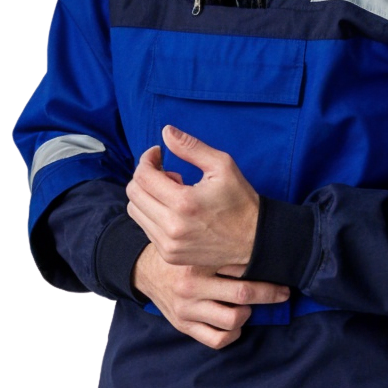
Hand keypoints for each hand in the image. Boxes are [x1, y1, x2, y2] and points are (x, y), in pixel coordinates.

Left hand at [126, 126, 260, 269]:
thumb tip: (165, 132)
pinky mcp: (169, 255)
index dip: (147, 159)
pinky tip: (174, 211)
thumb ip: (191, 147)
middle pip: (133, 194)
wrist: (254, 241)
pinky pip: (146, 228)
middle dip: (144, 176)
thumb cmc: (240, 201)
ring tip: (171, 193)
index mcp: (183, 203)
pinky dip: (153, 214)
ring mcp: (169, 245)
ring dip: (147, 196)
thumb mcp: (222, 166)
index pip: (143, 176)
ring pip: (135, 212)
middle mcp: (172, 227)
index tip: (158, 154)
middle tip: (166, 173)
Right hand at [132, 245, 288, 350]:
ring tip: (247, 306)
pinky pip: (217, 339)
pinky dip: (232, 334)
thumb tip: (262, 243)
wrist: (146, 270)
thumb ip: (223, 244)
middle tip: (282, 292)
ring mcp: (187, 309)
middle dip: (269, 293)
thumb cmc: (182, 255)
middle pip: (243, 295)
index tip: (282, 270)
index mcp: (197, 262)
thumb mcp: (198, 243)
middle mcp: (191, 286)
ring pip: (233, 320)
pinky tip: (235, 324)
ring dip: (247, 314)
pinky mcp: (184, 325)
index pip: (242, 268)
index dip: (267, 270)